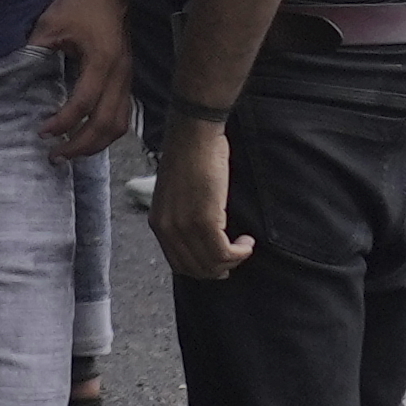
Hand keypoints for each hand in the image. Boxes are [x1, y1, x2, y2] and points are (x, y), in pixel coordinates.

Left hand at [28, 0, 136, 160]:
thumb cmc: (79, 4)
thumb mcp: (50, 23)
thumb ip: (35, 51)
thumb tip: (15, 78)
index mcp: (102, 60)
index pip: (84, 103)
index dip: (63, 123)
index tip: (42, 133)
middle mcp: (120, 74)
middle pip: (106, 123)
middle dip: (80, 144)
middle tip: (55, 156)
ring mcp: (128, 78)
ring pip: (119, 124)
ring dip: (96, 144)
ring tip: (69, 152)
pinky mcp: (127, 80)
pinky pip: (122, 115)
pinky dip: (105, 132)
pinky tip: (85, 137)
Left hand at [150, 111, 247, 282]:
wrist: (194, 135)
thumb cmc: (189, 157)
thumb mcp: (176, 194)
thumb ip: (181, 217)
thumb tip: (200, 235)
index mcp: (158, 224)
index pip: (178, 264)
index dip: (202, 269)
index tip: (219, 263)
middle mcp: (168, 230)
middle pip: (195, 269)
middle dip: (218, 269)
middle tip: (236, 257)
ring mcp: (185, 227)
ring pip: (212, 263)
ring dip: (233, 260)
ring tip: (244, 246)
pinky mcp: (205, 221)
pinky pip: (224, 252)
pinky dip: (240, 252)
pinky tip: (247, 241)